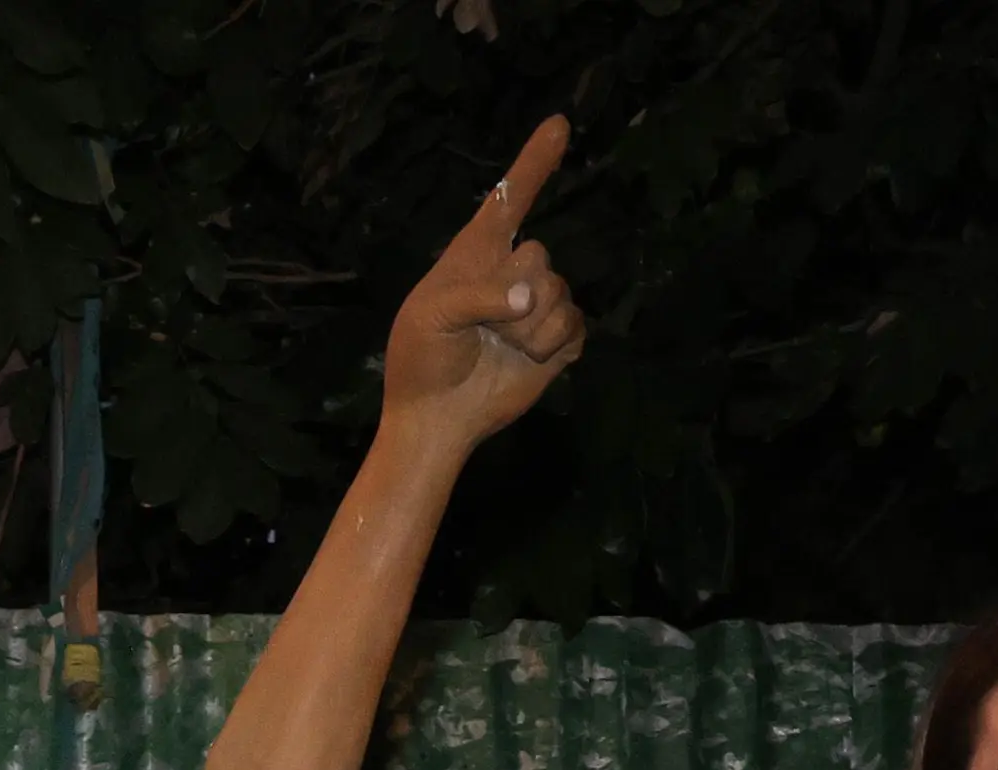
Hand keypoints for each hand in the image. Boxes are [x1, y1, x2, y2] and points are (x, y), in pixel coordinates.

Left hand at [380, 118, 587, 454]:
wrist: (438, 415)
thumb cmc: (422, 358)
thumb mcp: (432, 316)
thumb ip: (479, 296)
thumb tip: (530, 299)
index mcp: (475, 252)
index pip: (510, 197)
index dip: (535, 162)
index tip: (560, 125)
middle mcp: (511, 270)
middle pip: (539, 256)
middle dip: (513, 298)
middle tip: (483, 329)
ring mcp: (538, 304)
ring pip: (558, 295)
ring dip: (528, 332)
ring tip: (497, 348)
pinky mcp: (558, 339)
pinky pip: (575, 327)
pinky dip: (550, 348)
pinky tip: (526, 361)